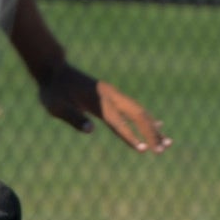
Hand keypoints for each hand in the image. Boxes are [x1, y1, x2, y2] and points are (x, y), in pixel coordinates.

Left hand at [36, 61, 171, 154]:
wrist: (54, 70)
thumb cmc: (53, 91)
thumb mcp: (57, 107)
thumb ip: (73, 117)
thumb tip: (90, 130)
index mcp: (97, 101)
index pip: (118, 122)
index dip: (130, 137)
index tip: (143, 150)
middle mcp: (110, 96)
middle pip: (137, 115)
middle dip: (151, 133)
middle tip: (162, 150)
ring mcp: (113, 95)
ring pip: (139, 111)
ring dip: (153, 127)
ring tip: (166, 143)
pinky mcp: (112, 96)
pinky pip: (134, 107)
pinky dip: (146, 118)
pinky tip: (156, 125)